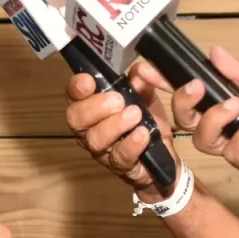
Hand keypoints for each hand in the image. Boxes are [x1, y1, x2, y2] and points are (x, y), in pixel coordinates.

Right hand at [64, 67, 179, 200]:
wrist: (165, 154)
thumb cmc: (145, 120)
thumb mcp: (146, 96)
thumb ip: (141, 83)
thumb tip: (139, 71)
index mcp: (90, 105)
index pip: (73, 95)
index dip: (76, 88)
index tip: (89, 80)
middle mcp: (89, 128)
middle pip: (76, 119)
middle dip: (94, 107)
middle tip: (118, 100)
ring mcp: (102, 149)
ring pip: (95, 139)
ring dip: (114, 125)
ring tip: (135, 115)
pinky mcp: (119, 166)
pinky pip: (120, 157)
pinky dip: (131, 144)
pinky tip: (143, 134)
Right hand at [168, 46, 238, 174]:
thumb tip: (213, 53)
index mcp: (223, 99)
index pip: (185, 89)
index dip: (161, 80)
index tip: (143, 68)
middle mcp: (224, 123)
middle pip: (184, 118)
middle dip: (181, 100)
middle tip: (193, 86)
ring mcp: (235, 144)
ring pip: (202, 139)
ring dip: (215, 120)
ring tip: (235, 106)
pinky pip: (232, 153)